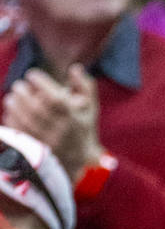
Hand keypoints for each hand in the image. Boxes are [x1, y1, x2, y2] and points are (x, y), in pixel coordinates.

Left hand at [2, 65, 102, 182]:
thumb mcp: (90, 109)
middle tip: (19, 86)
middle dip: (23, 92)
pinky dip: (11, 118)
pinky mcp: (34, 148)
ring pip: (23, 119)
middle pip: (35, 108)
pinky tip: (11, 111)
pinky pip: (17, 131)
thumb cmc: (82, 129)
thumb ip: (84, 87)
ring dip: (14, 104)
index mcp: (74, 119)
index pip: (55, 98)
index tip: (32, 75)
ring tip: (13, 97)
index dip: (40, 83)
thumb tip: (75, 68)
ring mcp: (45, 141)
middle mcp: (60, 130)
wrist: (76, 160)